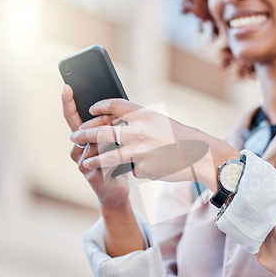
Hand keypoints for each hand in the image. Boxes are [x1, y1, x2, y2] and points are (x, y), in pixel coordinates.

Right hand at [62, 85, 129, 208]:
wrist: (117, 189)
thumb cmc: (117, 162)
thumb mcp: (115, 141)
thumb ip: (111, 126)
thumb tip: (115, 110)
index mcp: (82, 138)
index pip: (72, 117)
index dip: (68, 102)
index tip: (67, 87)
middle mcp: (77, 149)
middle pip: (86, 129)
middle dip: (102, 123)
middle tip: (118, 122)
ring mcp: (81, 162)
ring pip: (95, 143)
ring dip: (112, 142)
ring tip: (127, 143)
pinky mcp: (90, 174)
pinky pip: (102, 159)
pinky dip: (116, 156)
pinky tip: (125, 160)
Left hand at [69, 98, 240, 190]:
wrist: (200, 155)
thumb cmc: (181, 138)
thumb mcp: (159, 122)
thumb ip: (138, 122)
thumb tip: (115, 125)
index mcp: (142, 115)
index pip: (113, 106)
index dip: (99, 106)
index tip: (90, 109)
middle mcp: (137, 130)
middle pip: (102, 131)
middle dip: (85, 134)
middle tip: (75, 136)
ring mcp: (138, 151)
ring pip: (107, 156)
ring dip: (93, 159)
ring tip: (86, 162)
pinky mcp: (142, 168)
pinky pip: (131, 170)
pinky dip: (134, 170)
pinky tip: (146, 168)